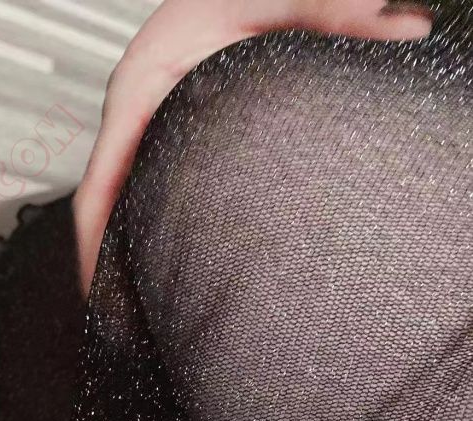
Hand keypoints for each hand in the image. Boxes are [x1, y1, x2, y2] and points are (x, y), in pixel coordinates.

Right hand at [73, 0, 432, 294]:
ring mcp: (150, 133)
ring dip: (127, 252)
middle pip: (106, 205)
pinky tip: (171, 264)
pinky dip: (150, 231)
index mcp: (139, 91)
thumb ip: (332, 13)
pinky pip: (146, 192)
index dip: (91, 241)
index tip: (94, 287)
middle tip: (123, 317)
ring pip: (125, 203)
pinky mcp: (168, 141)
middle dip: (108, 263)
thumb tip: (401, 27)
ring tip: (142, 308)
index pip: (98, 180)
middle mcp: (137, 118)